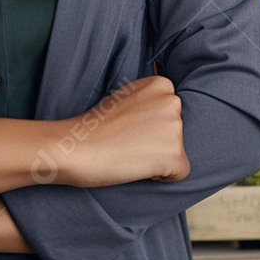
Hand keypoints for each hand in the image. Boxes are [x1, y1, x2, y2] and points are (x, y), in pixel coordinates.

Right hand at [65, 75, 188, 186]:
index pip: (170, 111)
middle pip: (177, 130)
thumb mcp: (126, 96)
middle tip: (129, 139)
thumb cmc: (97, 124)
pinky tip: (138, 166)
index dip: (150, 123)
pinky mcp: (175, 155)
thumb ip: (149, 99)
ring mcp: (175, 128)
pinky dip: (162, 176)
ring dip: (158, 157)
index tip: (129, 125)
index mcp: (161, 84)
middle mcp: (172, 102)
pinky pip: (179, 173)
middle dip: (158, 139)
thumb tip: (165, 110)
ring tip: (131, 151)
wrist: (79, 147)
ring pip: (177, 151)